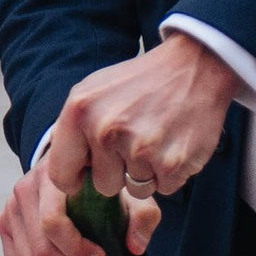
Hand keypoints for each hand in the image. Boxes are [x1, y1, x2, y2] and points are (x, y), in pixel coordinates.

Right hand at [0, 161, 158, 255]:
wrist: (71, 167)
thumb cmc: (100, 181)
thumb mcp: (129, 189)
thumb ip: (142, 213)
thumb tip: (135, 248)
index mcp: (50, 178)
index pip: (52, 224)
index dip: (77, 250)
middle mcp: (23, 195)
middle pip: (42, 253)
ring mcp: (10, 215)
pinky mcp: (8, 232)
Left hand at [44, 39, 241, 205]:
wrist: (194, 66)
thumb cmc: (140, 82)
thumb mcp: (94, 91)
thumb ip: (73, 129)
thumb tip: (64, 173)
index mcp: (80, 111)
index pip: (60, 174)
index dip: (75, 179)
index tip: (88, 174)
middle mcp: (106, 129)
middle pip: (103, 186)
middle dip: (119, 171)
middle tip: (136, 140)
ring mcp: (140, 148)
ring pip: (135, 189)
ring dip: (146, 172)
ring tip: (155, 138)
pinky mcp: (172, 163)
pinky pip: (164, 189)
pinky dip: (170, 173)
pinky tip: (173, 143)